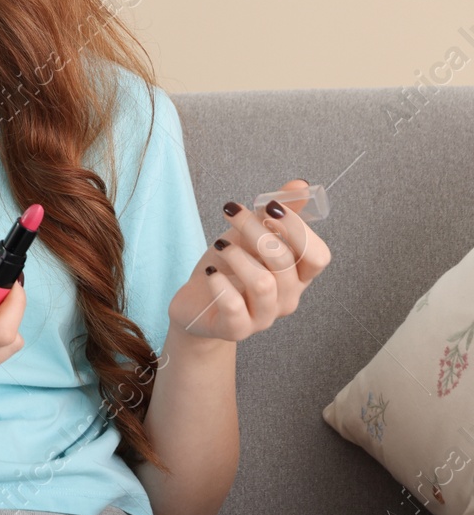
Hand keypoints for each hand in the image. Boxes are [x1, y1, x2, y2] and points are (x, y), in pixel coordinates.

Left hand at [167, 178, 331, 342]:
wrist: (196, 303)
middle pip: (285, 262)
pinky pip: (234, 306)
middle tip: (231, 211)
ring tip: (220, 245)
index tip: (269, 205)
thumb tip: (299, 185)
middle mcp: (287, 298)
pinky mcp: (236, 329)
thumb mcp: (249, 235)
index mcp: (297, 275)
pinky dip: (220, 284)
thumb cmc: (229, 267)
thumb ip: (274, 213)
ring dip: (238, 256)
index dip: (298, 229)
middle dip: (256, 230)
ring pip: (263, 283)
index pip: (318, 255)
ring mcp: (264, 317)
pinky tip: (211, 274)